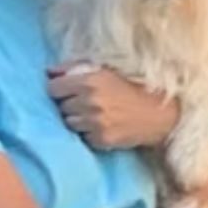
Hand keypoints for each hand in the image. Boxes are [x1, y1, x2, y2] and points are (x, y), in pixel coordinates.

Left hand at [47, 64, 178, 149]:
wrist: (158, 112)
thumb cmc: (130, 87)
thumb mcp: (104, 69)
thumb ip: (73, 68)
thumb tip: (48, 71)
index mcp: (89, 81)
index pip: (53, 88)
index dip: (59, 90)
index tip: (66, 92)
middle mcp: (90, 102)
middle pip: (60, 107)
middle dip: (69, 105)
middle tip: (84, 103)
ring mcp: (95, 123)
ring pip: (69, 123)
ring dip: (77, 120)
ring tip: (94, 115)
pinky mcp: (101, 140)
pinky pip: (82, 137)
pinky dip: (88, 133)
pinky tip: (102, 126)